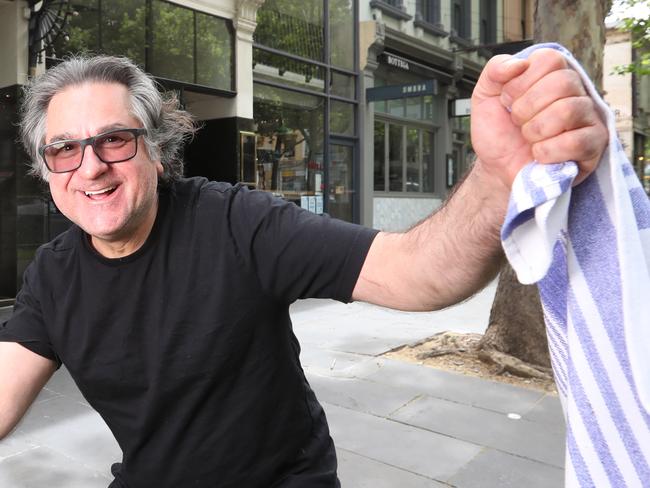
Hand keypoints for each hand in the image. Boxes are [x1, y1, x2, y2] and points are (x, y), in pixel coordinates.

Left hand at [471, 48, 607, 187]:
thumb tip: (520, 63)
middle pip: (562, 82)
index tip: (508, 101)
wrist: (496, 168)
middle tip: (518, 123)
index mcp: (552, 74)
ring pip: (568, 110)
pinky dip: (547, 152)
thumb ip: (495, 70)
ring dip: (535, 130)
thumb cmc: (497, 132)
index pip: (549, 60)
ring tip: (529, 139)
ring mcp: (588, 117)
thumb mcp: (485, 96)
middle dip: (526, 109)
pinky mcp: (594, 144)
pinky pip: (576, 142)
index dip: (520, 84)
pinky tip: (540, 155)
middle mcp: (576, 91)